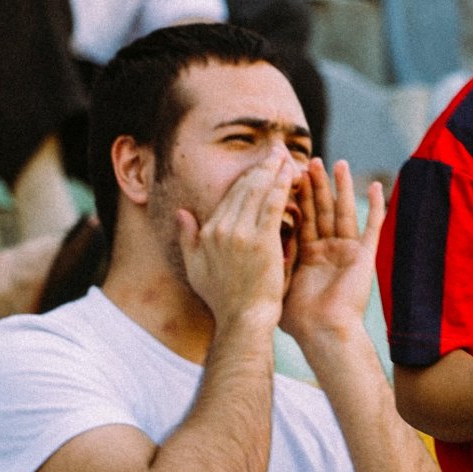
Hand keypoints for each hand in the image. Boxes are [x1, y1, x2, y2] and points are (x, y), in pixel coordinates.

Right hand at [175, 146, 293, 330]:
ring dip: (272, 171)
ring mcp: (241, 233)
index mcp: (207, 231)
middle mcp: (221, 228)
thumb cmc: (222, 299)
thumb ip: (186, 238)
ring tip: (284, 157)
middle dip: (260, 167)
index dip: (246, 178)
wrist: (243, 319)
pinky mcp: (262, 241)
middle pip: (243, 188)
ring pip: (258, 192)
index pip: (228, 196)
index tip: (259, 166)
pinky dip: (281, 187)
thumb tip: (182, 213)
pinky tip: (291, 175)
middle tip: (275, 152)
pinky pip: (273, 205)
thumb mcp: (195, 268)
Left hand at [280, 158, 383, 353]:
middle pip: (321, 210)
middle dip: (314, 185)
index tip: (284, 173)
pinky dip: (376, 207)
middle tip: (307, 160)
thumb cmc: (298, 320)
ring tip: (336, 163)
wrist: (323, 335)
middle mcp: (328, 250)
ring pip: (344, 212)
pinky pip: (372, 228)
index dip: (293, 195)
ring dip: (341, 188)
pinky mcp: (364, 257)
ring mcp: (347, 252)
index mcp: (307, 255)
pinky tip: (375, 187)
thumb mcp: (274, 283)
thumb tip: (231, 247)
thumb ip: (261, 261)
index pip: (299, 217)